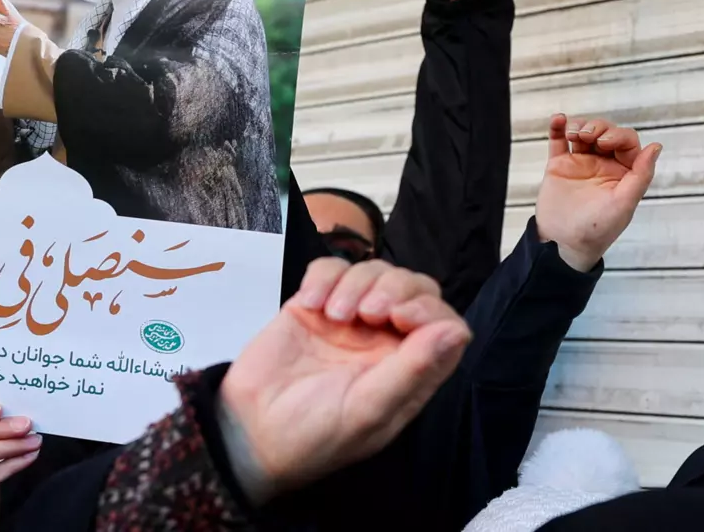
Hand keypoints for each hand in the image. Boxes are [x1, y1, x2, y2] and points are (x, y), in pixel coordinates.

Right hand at [220, 259, 470, 497]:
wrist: (247, 430)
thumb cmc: (314, 435)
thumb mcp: (367, 409)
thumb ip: (413, 370)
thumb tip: (456, 331)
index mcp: (409, 372)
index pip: (445, 325)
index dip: (430, 311)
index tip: (399, 318)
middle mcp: (386, 342)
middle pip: (414, 289)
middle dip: (394, 288)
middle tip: (366, 312)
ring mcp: (349, 321)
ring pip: (374, 272)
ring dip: (355, 283)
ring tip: (332, 314)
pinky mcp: (314, 305)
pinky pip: (331, 268)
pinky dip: (323, 277)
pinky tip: (310, 302)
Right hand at [535, 114, 660, 271]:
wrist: (563, 242)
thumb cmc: (597, 228)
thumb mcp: (624, 203)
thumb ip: (641, 175)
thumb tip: (656, 146)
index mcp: (624, 173)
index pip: (627, 143)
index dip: (618, 136)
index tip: (605, 143)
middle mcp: (603, 165)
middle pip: (605, 133)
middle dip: (598, 128)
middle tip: (588, 137)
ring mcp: (580, 164)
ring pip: (583, 134)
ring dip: (579, 126)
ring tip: (574, 133)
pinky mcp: (559, 166)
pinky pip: (558, 142)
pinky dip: (558, 128)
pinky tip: (558, 119)